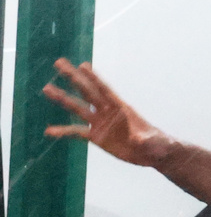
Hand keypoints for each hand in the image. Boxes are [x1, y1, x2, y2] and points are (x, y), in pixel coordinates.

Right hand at [43, 58, 163, 165]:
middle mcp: (108, 111)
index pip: (105, 90)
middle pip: (88, 92)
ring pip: (78, 108)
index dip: (95, 78)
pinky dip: (64, 132)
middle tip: (59, 63)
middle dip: (74, 78)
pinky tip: (50, 131)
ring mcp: (100, 122)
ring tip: (46, 88)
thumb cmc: (157, 144)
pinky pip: (77, 133)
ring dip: (63, 99)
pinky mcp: (96, 137)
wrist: (152, 153)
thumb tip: (138, 139)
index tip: (83, 65)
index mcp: (122, 108)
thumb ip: (145, 139)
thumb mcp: (153, 142)